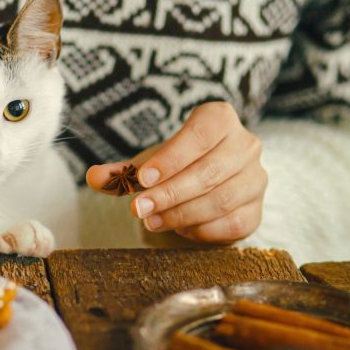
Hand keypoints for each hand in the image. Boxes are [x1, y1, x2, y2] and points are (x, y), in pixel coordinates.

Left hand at [86, 102, 266, 242]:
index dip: (171, 158)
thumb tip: (93, 177)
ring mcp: (255, 179)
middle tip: (139, 209)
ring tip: (152, 221)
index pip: (199, 134)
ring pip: (221, 199)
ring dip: (181, 214)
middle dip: (170, 193)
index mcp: (220, 119)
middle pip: (209, 171)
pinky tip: (179, 228)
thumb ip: (120, 171)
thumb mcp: (146, 164)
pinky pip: (231, 224)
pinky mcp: (256, 210)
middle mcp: (246, 145)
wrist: (203, 183)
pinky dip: (201, 230)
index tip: (143, 178)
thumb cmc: (173, 167)